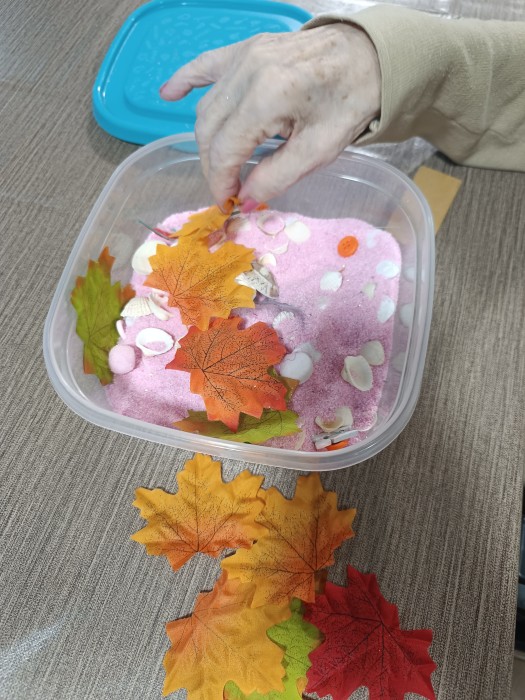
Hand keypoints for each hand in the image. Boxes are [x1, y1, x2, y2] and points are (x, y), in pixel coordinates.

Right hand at [160, 24, 380, 204]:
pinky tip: (167, 94)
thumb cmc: (350, 102)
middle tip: (228, 190)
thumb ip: (277, 177)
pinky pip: (205, 65)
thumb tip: (246, 199)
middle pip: (208, 130)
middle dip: (213, 166)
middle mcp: (248, 71)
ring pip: (207, 106)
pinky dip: (185, 81)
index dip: (220, 182)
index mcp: (268, 96)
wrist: (368, 56)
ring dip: (208, 140)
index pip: (224, 150)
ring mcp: (244, 56)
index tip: (226, 204)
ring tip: (222, 165)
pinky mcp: (246, 49)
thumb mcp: (319, 150)